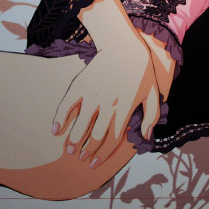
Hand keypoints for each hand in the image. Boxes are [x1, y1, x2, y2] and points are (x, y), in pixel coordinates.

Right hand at [52, 34, 159, 167]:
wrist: (122, 45)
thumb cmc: (141, 69)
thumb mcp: (152, 92)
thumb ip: (151, 116)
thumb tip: (146, 136)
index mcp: (125, 109)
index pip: (112, 139)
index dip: (102, 154)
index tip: (94, 163)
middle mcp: (107, 105)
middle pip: (95, 135)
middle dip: (87, 150)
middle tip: (81, 157)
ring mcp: (92, 94)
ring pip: (80, 123)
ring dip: (73, 139)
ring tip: (69, 149)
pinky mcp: (80, 84)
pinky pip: (67, 104)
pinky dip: (60, 118)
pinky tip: (56, 129)